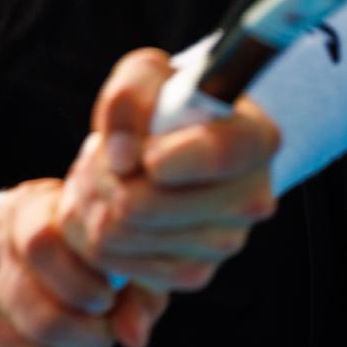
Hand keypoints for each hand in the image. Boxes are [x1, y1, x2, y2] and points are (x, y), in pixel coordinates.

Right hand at [0, 178, 169, 346]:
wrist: (6, 248)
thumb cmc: (74, 251)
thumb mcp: (110, 252)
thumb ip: (137, 287)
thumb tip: (132, 338)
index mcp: (25, 209)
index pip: (43, 248)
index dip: (83, 287)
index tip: (106, 300)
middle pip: (37, 317)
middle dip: (87, 342)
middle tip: (103, 338)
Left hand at [57, 48, 280, 293]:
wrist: (177, 143)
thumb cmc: (166, 102)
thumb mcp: (148, 74)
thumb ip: (130, 96)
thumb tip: (122, 157)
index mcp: (256, 140)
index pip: (218, 154)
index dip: (169, 156)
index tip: (144, 152)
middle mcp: (251, 199)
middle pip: (144, 205)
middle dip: (101, 175)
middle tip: (98, 153)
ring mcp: (224, 243)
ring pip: (119, 234)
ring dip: (90, 199)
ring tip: (99, 173)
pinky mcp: (193, 272)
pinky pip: (114, 260)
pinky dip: (93, 230)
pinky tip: (106, 203)